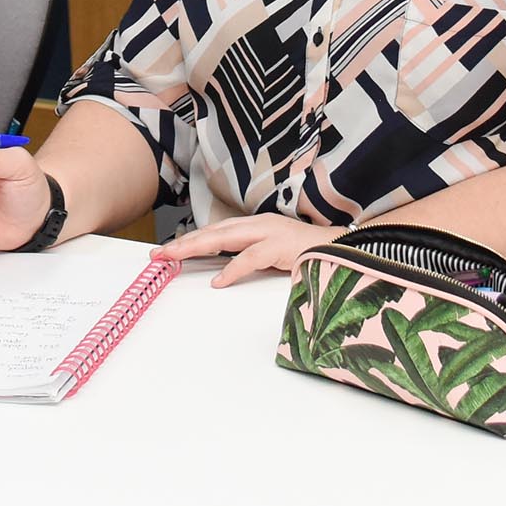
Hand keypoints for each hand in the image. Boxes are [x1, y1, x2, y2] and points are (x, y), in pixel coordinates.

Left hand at [152, 211, 335, 288]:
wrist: (346, 250)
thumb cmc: (311, 256)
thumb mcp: (274, 257)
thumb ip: (251, 260)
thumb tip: (223, 273)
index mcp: (257, 227)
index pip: (216, 232)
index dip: (190, 241)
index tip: (166, 252)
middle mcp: (260, 225)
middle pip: (214, 231)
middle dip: (184, 242)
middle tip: (158, 254)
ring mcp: (271, 233)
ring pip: (226, 238)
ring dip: (198, 247)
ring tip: (175, 258)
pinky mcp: (283, 246)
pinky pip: (252, 257)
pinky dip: (234, 269)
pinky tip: (219, 281)